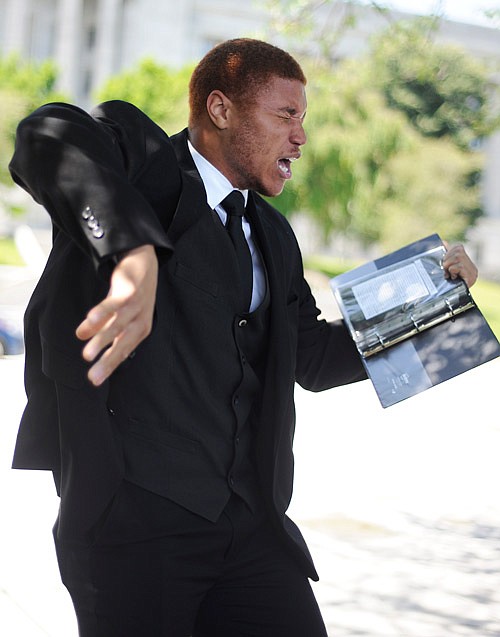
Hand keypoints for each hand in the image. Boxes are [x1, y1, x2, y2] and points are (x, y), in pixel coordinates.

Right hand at [76, 244, 157, 385]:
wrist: (144, 261)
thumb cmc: (132, 293)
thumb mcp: (122, 314)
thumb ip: (108, 329)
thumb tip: (91, 348)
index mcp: (140, 330)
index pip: (123, 351)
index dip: (109, 366)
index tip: (94, 381)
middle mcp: (140, 320)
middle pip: (123, 343)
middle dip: (107, 361)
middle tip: (92, 377)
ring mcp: (137, 306)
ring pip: (117, 326)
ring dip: (101, 340)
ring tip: (86, 354)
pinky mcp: (130, 290)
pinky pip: (114, 304)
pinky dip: (102, 313)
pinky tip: (89, 321)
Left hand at [442, 242, 477, 288]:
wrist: (450, 299)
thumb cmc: (446, 284)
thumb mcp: (444, 268)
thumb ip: (445, 255)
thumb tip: (443, 242)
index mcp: (466, 262)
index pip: (457, 248)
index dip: (448, 254)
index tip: (445, 264)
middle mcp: (471, 266)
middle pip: (456, 252)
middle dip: (447, 261)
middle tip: (446, 272)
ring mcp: (472, 272)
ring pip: (457, 258)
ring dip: (448, 267)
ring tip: (450, 275)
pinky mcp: (471, 277)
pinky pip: (458, 266)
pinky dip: (452, 271)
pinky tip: (453, 277)